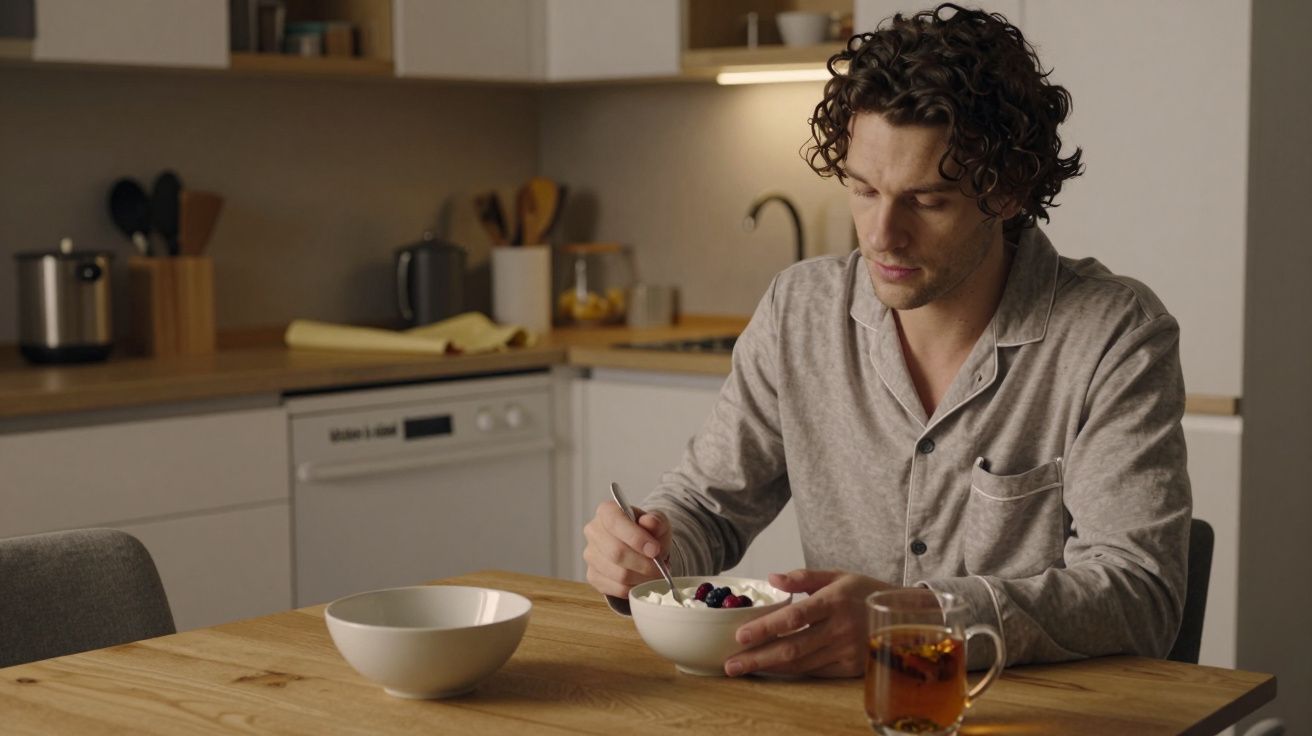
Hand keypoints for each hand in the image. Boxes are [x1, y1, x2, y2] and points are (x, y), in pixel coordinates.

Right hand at [582, 500, 672, 598]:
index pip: (614, 522)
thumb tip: (650, 523)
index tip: (655, 550)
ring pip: (618, 574)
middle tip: (660, 568)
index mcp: (606, 511)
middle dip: (643, 564)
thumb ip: (657, 522)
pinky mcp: (593, 576)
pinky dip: (635, 587)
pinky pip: (616, 588)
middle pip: (616, 553)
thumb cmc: (648, 532)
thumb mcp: (658, 522)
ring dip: (642, 578)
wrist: (642, 548)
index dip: (636, 538)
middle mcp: (593, 531)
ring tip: (655, 574)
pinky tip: (643, 580)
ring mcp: (590, 555)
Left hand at [724, 569, 897, 677]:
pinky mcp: (851, 667)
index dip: (766, 628)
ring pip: (801, 664)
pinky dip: (790, 672)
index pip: (794, 617)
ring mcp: (847, 651)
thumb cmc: (863, 591)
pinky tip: (771, 670)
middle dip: (758, 658)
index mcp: (834, 601)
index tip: (741, 635)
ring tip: (743, 669)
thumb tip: (772, 578)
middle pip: (793, 647)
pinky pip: (815, 671)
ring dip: (769, 668)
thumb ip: (803, 576)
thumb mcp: (836, 575)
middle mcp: (840, 628)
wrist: (903, 614)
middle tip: (731, 664)